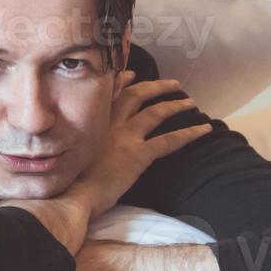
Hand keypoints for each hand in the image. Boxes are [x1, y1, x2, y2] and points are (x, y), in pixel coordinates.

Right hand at [70, 70, 213, 219]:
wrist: (73, 196)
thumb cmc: (66, 182)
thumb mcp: (69, 153)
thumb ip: (79, 144)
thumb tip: (82, 146)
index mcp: (91, 123)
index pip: (109, 94)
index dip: (122, 81)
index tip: (131, 74)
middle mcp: (107, 124)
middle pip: (134, 96)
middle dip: (155, 86)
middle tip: (172, 84)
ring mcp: (125, 138)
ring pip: (155, 113)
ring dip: (174, 105)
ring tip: (190, 102)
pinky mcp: (138, 155)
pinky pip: (169, 141)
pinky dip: (189, 134)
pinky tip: (204, 130)